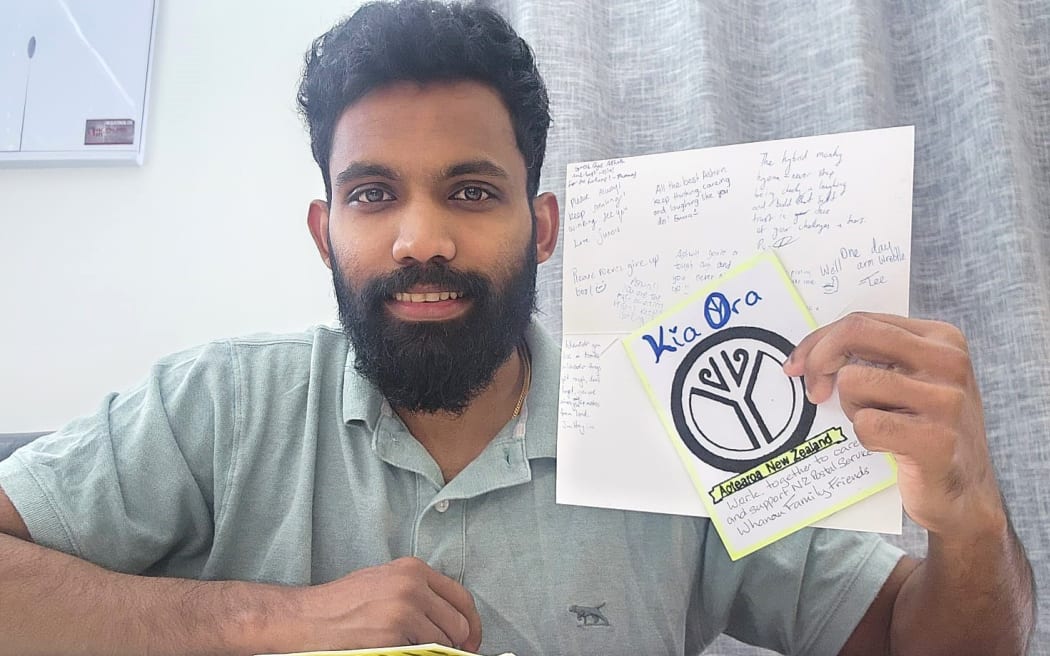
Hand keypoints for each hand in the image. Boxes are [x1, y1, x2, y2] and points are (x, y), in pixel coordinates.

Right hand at [287, 557, 481, 651]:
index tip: (471, 640)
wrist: (308, 617)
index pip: (461, 597)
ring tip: (402, 644)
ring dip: (429, 650)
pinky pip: (420, 653)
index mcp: (413, 569)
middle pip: (458, 623)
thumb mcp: (386, 583)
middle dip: (453, 643)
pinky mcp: (393, 634)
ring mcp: (404, 609)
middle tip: (441, 651)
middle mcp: (412, 585)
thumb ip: (419, 593)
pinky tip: (390, 648)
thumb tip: (451, 618)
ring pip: (442, 642)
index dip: (472, 624)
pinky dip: (410, 654)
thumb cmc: (343, 603)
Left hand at [783, 312, 1005, 539]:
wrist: (965, 495)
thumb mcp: (910, 379)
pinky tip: (890, 446)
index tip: (797, 364)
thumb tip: (808, 353)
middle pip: (855, 334)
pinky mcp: (935, 439)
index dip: (819, 341)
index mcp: (942, 339)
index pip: (862, 321)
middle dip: (820, 360)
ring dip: (853, 408)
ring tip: (880, 423)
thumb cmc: (925, 430)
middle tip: (815, 391)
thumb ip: (872, 355)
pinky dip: (866, 438)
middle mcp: (948, 363)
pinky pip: (865, 424)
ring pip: (853, 382)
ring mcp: (946, 401)